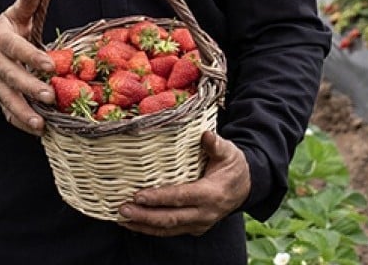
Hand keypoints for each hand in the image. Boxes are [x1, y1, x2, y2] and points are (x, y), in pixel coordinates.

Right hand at [0, 0, 54, 135]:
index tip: (51, 65)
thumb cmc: (8, 31)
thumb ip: (26, 5)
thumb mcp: (14, 15)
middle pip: (12, 78)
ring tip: (41, 124)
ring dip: (23, 113)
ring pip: (7, 100)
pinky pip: (8, 112)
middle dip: (30, 88)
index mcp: (1, 42)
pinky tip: (38, 130)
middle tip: (50, 96)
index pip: (17, 49)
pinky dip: (20, 123)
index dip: (33, 57)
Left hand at [117, 131, 250, 236]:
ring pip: (168, 229)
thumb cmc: (233, 166)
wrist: (245, 187)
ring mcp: (199, 224)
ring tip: (122, 218)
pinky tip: (134, 223)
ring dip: (144, 225)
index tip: (139, 196)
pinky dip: (151, 229)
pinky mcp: (194, 228)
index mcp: (211, 194)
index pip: (181, 197)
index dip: (159, 198)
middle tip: (123, 209)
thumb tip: (206, 135)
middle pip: (171, 218)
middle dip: (145, 215)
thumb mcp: (229, 152)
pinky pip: (170, 231)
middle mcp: (205, 213)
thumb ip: (216, 145)